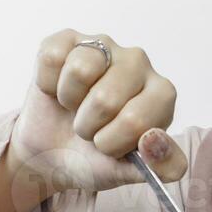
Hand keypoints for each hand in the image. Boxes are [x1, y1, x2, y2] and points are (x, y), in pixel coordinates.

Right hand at [8, 28, 188, 195]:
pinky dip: (48, 84)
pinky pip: (53, 58)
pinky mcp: (69, 39)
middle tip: (90, 128)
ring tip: (76, 107)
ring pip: (80, 71)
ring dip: (70, 102)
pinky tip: (58, 89)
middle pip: (105, 98)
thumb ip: (162, 166)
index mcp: (162, 94)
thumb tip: (153, 139)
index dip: (113, 142)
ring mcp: (105, 45)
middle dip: (89, 125)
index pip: (136, 120)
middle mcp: (139, 63)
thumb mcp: (131, 173)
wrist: (51, 154)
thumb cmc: (96, 158)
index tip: (109, 145)